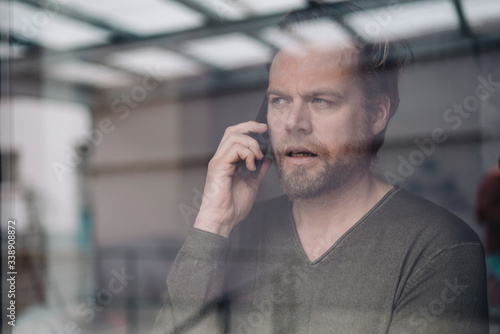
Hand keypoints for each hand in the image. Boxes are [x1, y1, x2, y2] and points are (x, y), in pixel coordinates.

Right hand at [194, 121, 271, 237]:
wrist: (222, 220)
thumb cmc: (232, 207)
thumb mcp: (252, 185)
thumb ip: (258, 171)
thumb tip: (267, 160)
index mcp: (227, 161)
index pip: (235, 136)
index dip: (249, 128)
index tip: (264, 130)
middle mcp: (221, 158)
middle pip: (232, 131)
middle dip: (250, 126)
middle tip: (264, 130)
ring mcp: (218, 161)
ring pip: (234, 137)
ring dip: (251, 145)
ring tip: (257, 159)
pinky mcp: (219, 166)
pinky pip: (234, 149)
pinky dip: (247, 154)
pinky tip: (251, 167)